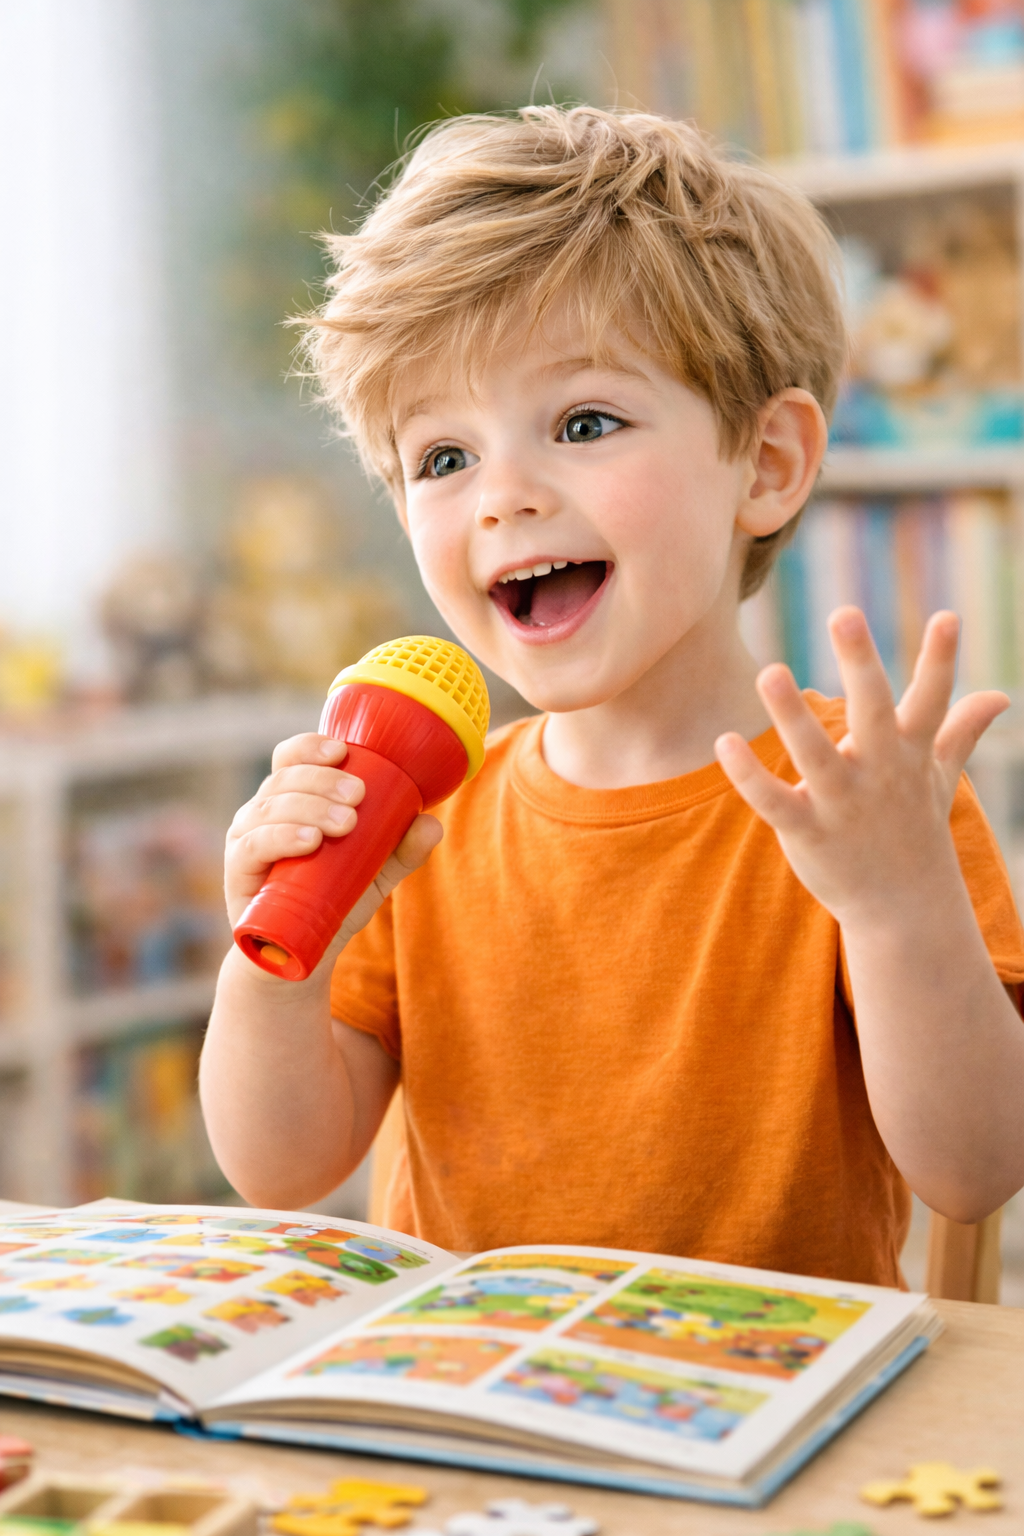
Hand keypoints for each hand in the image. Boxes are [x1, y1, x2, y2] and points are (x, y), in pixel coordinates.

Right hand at [224, 733, 440, 942]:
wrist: (300, 957)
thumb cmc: (333, 903)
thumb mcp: (375, 875)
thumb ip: (402, 850)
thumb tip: (432, 824)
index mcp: (292, 798)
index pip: (291, 757)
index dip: (311, 747)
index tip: (343, 752)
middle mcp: (264, 811)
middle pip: (285, 778)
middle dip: (323, 781)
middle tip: (358, 796)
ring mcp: (247, 838)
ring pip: (269, 807)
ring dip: (309, 807)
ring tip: (344, 823)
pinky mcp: (238, 871)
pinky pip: (254, 845)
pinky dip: (281, 838)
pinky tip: (309, 841)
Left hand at [715, 608, 1008, 930]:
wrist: (902, 908)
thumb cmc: (913, 828)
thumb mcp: (938, 776)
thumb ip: (960, 730)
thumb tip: (1000, 696)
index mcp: (909, 753)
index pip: (932, 701)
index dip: (941, 659)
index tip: (947, 615)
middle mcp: (879, 774)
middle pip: (872, 712)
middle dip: (860, 664)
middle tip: (844, 614)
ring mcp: (842, 804)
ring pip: (814, 754)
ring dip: (792, 714)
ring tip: (769, 671)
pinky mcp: (807, 832)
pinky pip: (773, 800)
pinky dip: (748, 774)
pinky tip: (725, 741)